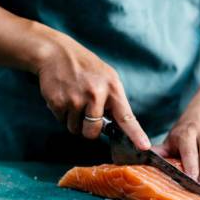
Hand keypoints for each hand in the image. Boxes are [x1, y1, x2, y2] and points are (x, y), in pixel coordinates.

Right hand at [34, 33, 149, 149]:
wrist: (55, 53)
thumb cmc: (85, 67)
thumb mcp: (107, 77)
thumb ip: (113, 100)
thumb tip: (117, 126)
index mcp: (112, 88)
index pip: (126, 117)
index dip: (136, 134)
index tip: (144, 146)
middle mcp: (96, 95)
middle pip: (93, 132)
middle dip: (88, 128)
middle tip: (85, 111)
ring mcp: (76, 99)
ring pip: (75, 129)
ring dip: (73, 120)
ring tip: (73, 99)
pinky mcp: (59, 102)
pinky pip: (62, 121)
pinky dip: (61, 113)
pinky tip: (63, 96)